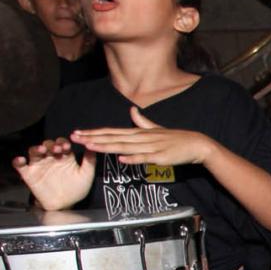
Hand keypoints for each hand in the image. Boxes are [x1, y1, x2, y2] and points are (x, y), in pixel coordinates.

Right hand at [12, 137, 92, 209]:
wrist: (65, 205)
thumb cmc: (76, 190)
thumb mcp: (86, 175)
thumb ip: (89, 162)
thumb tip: (92, 147)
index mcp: (64, 157)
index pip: (62, 144)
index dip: (63, 143)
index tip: (66, 146)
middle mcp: (51, 158)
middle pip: (47, 145)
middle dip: (51, 145)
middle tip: (56, 149)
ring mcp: (39, 165)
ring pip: (34, 152)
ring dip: (36, 148)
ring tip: (41, 149)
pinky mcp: (29, 174)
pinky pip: (20, 166)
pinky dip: (18, 161)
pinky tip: (21, 160)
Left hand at [73, 106, 217, 166]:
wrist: (196, 144)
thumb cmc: (176, 139)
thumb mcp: (157, 128)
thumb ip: (142, 121)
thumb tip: (132, 110)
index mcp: (139, 132)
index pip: (112, 131)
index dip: (94, 132)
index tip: (78, 133)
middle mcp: (141, 138)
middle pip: (113, 138)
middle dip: (93, 138)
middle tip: (74, 138)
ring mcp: (151, 147)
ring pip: (124, 147)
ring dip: (107, 147)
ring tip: (90, 147)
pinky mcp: (161, 157)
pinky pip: (145, 158)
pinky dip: (133, 159)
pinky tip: (121, 159)